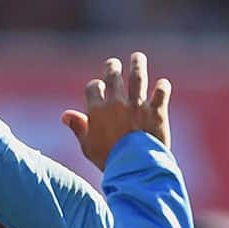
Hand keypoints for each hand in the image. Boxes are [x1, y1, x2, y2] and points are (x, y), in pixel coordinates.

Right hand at [61, 52, 170, 171]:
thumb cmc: (109, 161)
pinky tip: (162, 85)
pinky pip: (161, 93)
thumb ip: (78, 128)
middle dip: (112, 67)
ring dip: (137, 64)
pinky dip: (162, 87)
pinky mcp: (157, 112)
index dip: (95, 87)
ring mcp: (138, 106)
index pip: (93, 87)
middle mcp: (117, 103)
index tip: (98, 90)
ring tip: (137, 57)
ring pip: (137, 77)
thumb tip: (66, 115)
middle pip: (113, 76)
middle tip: (113, 65)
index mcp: (97, 110)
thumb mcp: (88, 147)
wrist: (135, 170)